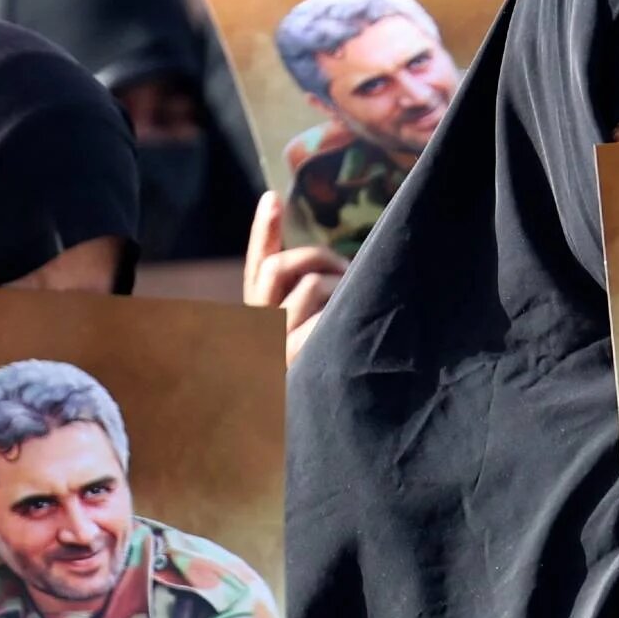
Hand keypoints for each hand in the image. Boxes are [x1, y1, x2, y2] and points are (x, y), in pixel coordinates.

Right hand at [243, 191, 347, 366]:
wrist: (323, 419)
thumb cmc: (325, 362)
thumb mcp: (311, 324)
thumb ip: (310, 291)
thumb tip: (340, 260)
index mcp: (261, 313)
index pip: (258, 265)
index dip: (264, 230)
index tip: (272, 198)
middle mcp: (262, 325)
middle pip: (277, 267)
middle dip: (317, 256)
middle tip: (346, 267)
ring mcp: (279, 343)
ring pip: (309, 287)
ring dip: (340, 284)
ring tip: (360, 301)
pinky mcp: (301, 361)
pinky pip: (327, 320)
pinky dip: (345, 314)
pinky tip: (358, 328)